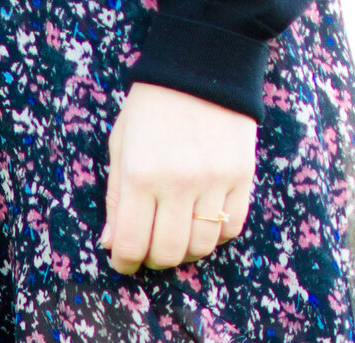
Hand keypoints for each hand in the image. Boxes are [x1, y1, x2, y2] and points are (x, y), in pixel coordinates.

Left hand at [100, 83, 255, 274]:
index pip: (131, 244)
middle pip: (167, 252)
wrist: (200, 67)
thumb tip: (112, 245)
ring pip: (201, 246)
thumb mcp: (120, 147)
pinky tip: (203, 222)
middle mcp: (177, 182)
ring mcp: (213, 180)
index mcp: (139, 175)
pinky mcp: (242, 175)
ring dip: (186, 251)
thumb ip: (115, 198)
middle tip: (150, 250)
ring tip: (177, 236)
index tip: (125, 262)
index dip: (125, 263)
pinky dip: (216, 234)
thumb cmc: (151, 108)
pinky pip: (232, 227)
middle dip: (154, 260)